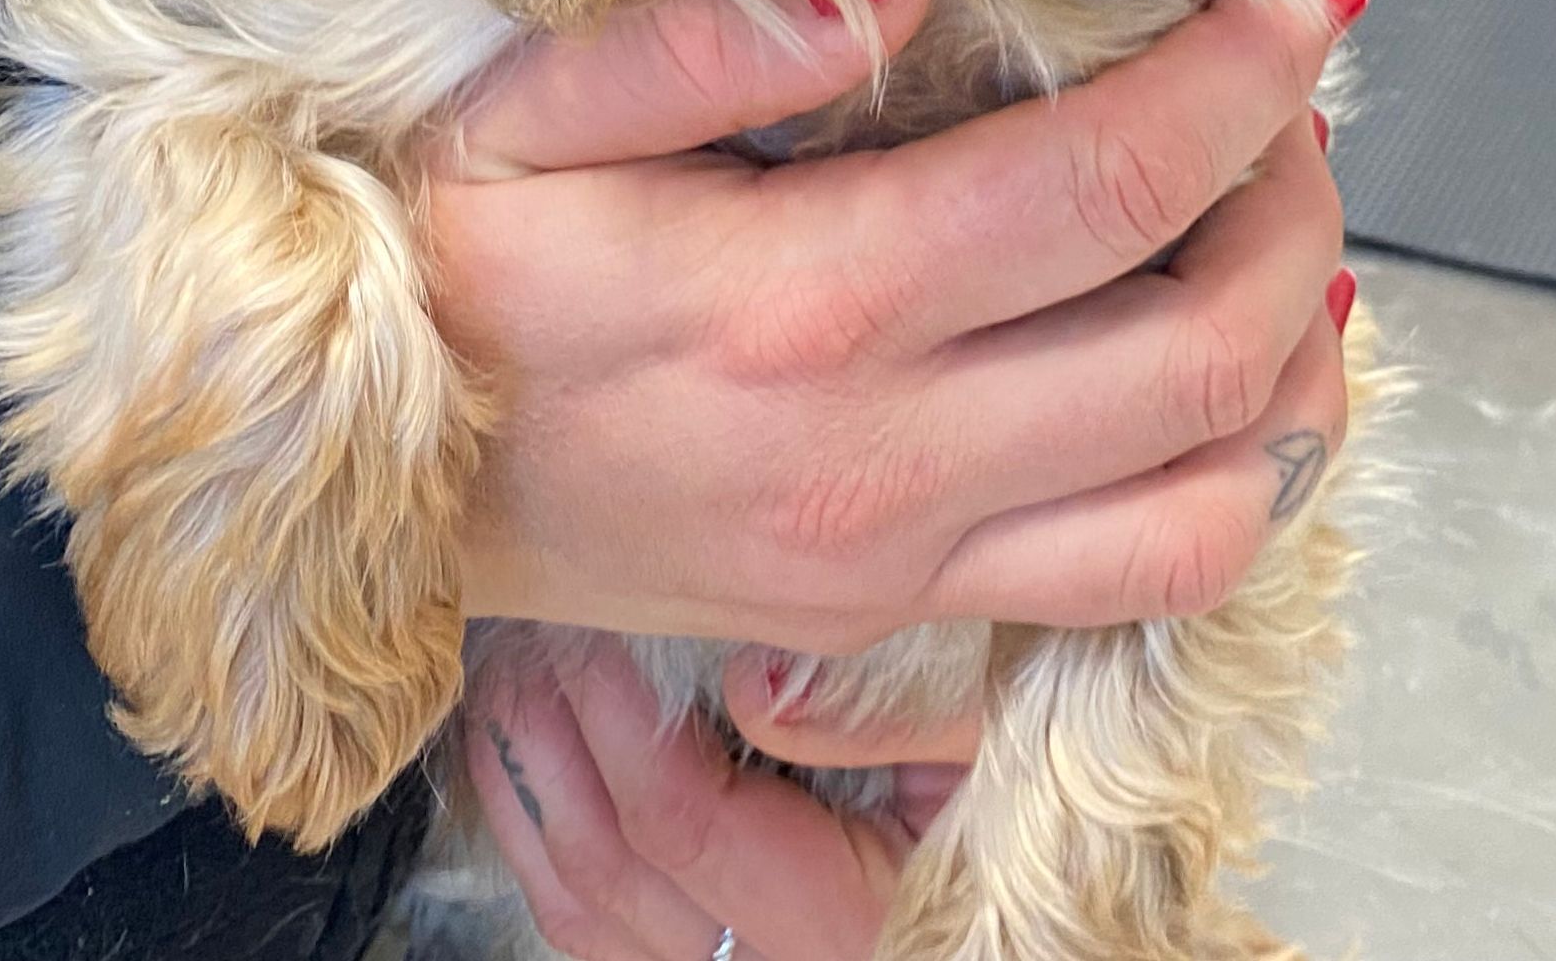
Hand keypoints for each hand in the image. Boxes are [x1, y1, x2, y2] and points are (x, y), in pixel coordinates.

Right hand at [423, 0, 1361, 654]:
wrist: (370, 500)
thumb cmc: (451, 279)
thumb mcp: (518, 115)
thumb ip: (701, 34)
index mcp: (803, 300)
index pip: (1106, 184)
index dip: (1239, 77)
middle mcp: (886, 452)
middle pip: (1208, 345)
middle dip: (1296, 197)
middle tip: (1286, 95)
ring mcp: (908, 558)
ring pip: (1220, 499)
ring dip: (1296, 357)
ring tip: (1274, 228)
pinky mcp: (909, 619)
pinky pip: (1150, 586)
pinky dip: (1241, 482)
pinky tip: (1221, 376)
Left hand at [461, 638, 980, 960]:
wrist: (1044, 888)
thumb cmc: (1030, 783)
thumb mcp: (1000, 736)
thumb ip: (896, 709)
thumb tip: (759, 681)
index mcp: (848, 923)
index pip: (688, 823)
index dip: (624, 724)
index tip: (597, 626)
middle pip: (609, 874)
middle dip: (553, 742)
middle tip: (531, 629)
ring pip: (583, 913)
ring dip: (531, 790)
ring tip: (511, 681)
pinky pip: (595, 932)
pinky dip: (544, 841)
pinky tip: (527, 763)